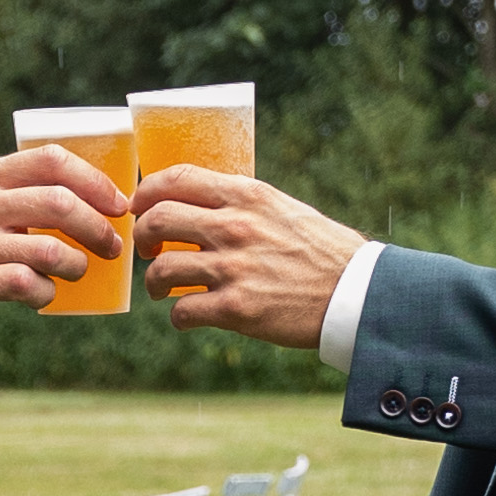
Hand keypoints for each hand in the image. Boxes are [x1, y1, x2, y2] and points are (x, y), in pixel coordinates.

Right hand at [0, 146, 131, 351]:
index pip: (50, 160)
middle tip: (111, 246)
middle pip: (59, 201)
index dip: (95, 180)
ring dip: (75, 264)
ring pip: (48, 246)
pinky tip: (41, 297)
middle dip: (98, 226)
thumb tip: (79, 208)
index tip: (117, 203)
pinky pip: (26, 285)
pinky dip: (45, 293)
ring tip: (75, 274)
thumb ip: (6, 201)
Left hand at [132, 166, 365, 349]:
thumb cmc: (321, 250)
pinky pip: (183, 311)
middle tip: (149, 252)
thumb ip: (240, 203)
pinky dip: (178, 317)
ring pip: (161, 270)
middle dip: (143, 238)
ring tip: (162, 290)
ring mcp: (234, 268)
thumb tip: (198, 203)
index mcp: (246, 195)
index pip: (176, 178)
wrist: (355, 292)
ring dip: (154, 282)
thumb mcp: (281, 208)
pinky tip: (188, 317)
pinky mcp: (237, 308)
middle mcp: (235, 226)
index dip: (146, 193)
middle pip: (156, 220)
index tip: (139, 207)